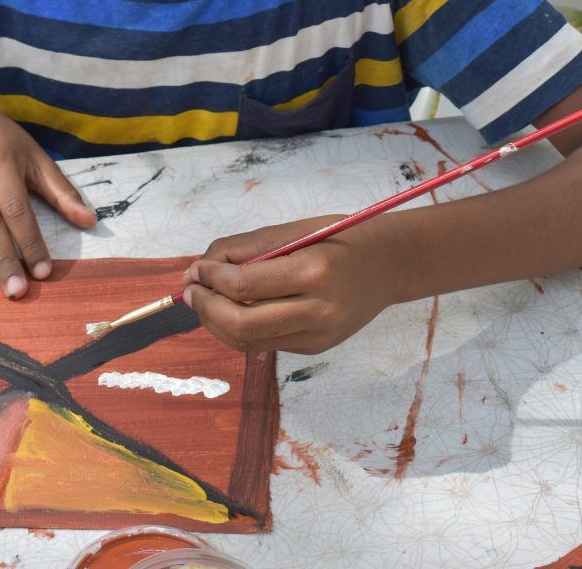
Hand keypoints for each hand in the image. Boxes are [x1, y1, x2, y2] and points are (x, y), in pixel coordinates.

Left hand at [183, 216, 393, 354]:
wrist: (391, 266)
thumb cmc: (341, 238)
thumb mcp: (296, 231)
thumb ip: (247, 249)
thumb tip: (199, 269)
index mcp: (315, 271)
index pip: (244, 286)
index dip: (209, 279)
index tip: (194, 269)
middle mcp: (318, 310)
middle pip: (240, 324)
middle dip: (205, 307)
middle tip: (190, 290)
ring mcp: (318, 336)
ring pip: (247, 341)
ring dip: (216, 322)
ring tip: (205, 300)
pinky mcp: (315, 349)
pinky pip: (265, 343)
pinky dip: (239, 329)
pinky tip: (232, 310)